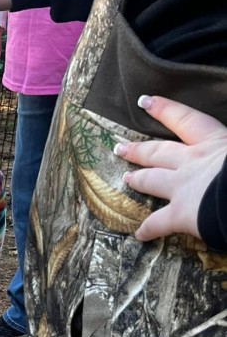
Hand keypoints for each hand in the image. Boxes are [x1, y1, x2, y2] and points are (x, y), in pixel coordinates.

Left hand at [115, 95, 226, 241]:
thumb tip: (226, 154)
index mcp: (214, 142)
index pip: (185, 119)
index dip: (164, 109)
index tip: (145, 102)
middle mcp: (193, 161)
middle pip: (159, 152)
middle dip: (139, 150)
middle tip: (121, 148)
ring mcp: (183, 187)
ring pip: (152, 180)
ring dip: (137, 179)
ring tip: (126, 178)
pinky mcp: (180, 213)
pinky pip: (158, 223)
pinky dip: (147, 229)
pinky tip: (139, 235)